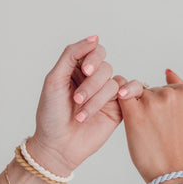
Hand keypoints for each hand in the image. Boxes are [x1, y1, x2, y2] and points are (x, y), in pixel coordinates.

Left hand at [27, 36, 125, 174]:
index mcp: (77, 70)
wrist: (57, 146)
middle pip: (105, 67)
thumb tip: (95, 37)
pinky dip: (129, 91)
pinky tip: (121, 98)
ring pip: (114, 83)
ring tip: (81, 115)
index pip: (94, 51)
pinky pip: (132, 91)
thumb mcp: (54, 80)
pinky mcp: (118, 109)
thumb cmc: (51, 115)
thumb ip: (72, 55)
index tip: (84, 71)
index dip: (92, 58)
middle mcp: (93, 80)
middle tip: (76, 99)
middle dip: (91, 84)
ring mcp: (107, 94)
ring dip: (97, 99)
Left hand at [117, 69, 182, 182]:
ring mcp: (152, 101)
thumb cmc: (182, 147)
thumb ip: (180, 91)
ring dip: (134, 108)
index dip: (159, 104)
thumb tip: (166, 72)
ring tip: (144, 129)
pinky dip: (118, 102)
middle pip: (149, 90)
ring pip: (135, 94)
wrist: (174, 172)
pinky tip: (123, 115)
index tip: (162, 121)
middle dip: (147, 105)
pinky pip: (121, 96)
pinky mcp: (135, 112)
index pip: (166, 86)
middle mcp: (170, 93)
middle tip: (153, 129)